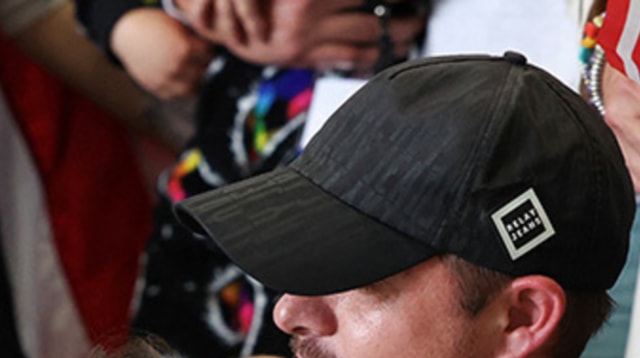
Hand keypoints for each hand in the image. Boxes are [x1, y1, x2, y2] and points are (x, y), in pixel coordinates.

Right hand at [112, 9, 215, 99]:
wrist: (127, 35)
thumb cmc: (152, 25)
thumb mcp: (177, 25)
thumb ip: (194, 38)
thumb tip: (210, 47)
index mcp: (185, 48)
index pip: (210, 55)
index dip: (209, 50)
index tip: (206, 48)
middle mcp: (177, 67)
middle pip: (204, 73)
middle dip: (204, 65)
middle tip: (200, 60)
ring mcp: (167, 81)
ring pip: (193, 89)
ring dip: (195, 81)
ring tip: (193, 73)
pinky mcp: (157, 89)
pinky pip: (177, 95)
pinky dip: (181, 89)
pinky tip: (180, 78)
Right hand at [171, 0, 425, 74]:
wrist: (218, 15)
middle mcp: (308, 20)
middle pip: (375, 21)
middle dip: (405, 18)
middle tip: (420, 13)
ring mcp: (305, 44)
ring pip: (364, 46)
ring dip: (393, 40)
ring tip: (411, 32)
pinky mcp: (301, 59)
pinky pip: (343, 63)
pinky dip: (369, 59)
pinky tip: (383, 53)